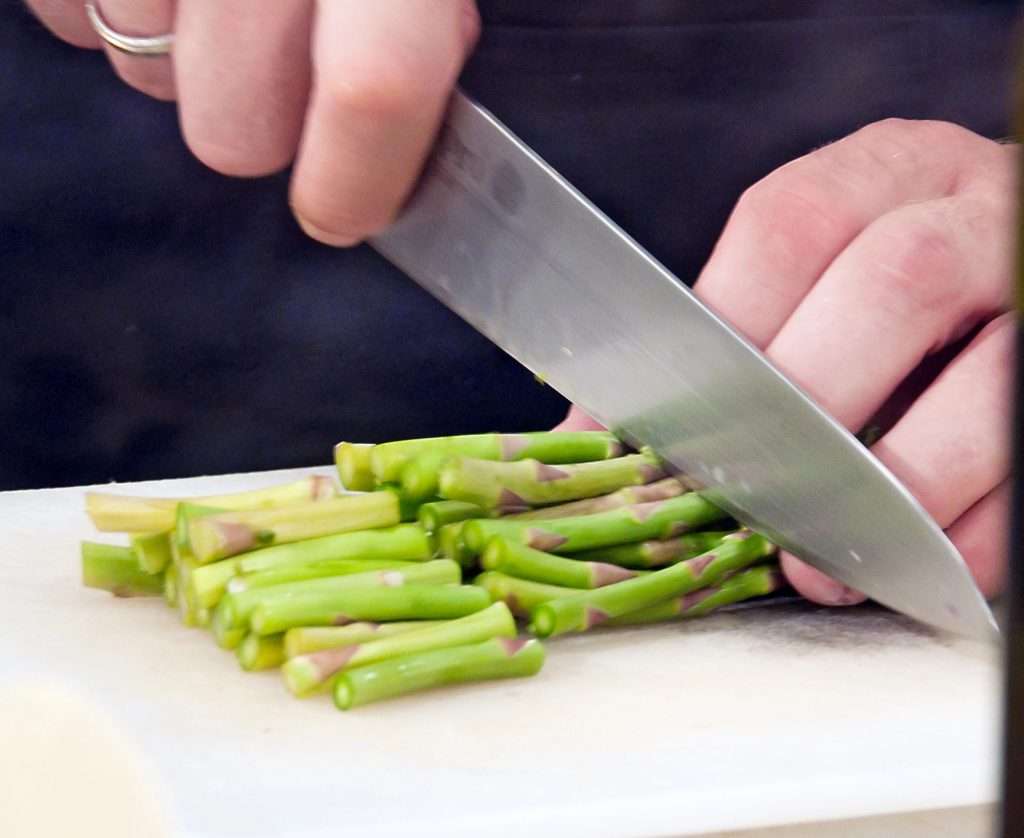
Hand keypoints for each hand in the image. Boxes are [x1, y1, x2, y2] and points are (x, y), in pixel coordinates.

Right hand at [28, 0, 478, 244]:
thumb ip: (438, 22)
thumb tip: (447, 122)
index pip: (375, 88)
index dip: (358, 180)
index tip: (346, 214)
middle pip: (233, 126)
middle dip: (263, 130)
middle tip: (288, 78)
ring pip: (143, 74)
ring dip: (186, 63)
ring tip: (223, 0)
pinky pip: (68, 18)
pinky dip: (111, 16)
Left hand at [559, 119, 1015, 604]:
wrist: (1018, 282)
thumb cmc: (891, 299)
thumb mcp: (815, 283)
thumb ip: (726, 343)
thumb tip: (588, 442)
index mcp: (885, 172)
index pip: (790, 222)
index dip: (724, 330)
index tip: (678, 427)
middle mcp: (976, 210)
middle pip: (895, 284)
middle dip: (813, 409)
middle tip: (757, 497)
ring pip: (991, 378)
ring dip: (898, 489)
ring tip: (824, 564)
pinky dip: (975, 532)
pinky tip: (916, 568)